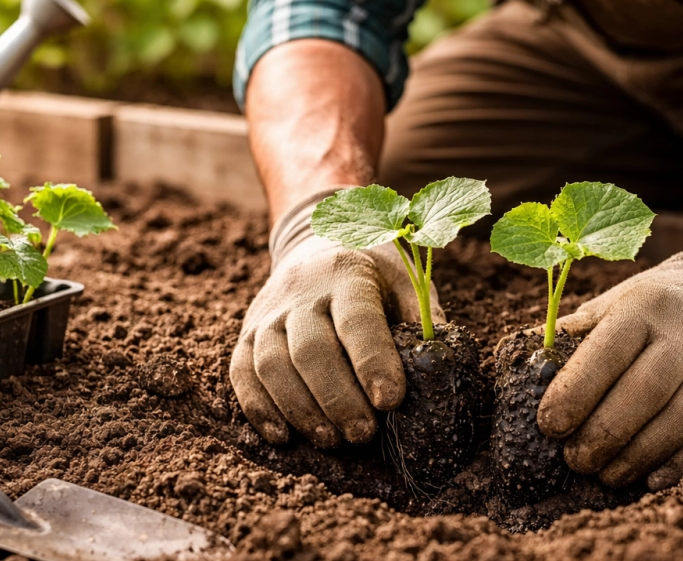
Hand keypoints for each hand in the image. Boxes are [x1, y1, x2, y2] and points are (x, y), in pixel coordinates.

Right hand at [230, 187, 440, 446]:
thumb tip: (441, 371)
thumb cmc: (372, 273)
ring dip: (300, 410)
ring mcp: (268, 313)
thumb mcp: (405, 280)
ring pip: (271, 365)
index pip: (357, 319)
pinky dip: (259, 409)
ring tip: (331, 440)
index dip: (373, 362)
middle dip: (337, 398)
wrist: (315, 243)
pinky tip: (284, 437)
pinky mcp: (246, 333)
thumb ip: (421, 321)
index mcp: (348, 274)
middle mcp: (301, 292)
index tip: (391, 401)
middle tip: (363, 435)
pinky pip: (241, 373)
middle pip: (310, 350)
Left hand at [536, 224, 682, 489]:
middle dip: (602, 434)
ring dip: (636, 456)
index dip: (575, 392)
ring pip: (679, 420)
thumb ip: (573, 333)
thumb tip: (521, 365)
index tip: (548, 426)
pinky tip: (649, 480)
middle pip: (643, 392)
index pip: (607, 352)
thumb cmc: (654, 307)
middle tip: (573, 461)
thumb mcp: (614, 302)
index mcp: (644, 306)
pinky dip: (681, 463)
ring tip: (604, 475)